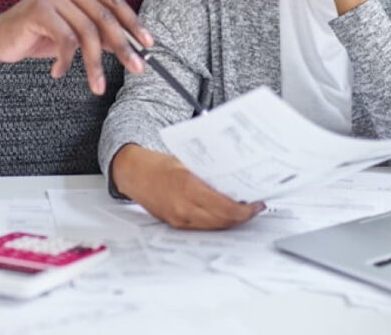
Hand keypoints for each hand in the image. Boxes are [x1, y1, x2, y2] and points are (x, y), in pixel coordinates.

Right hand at [0, 0, 151, 93]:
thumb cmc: (37, 36)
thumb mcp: (73, 34)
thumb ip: (98, 33)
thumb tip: (131, 46)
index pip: (114, 1)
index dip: (133, 23)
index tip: (148, 44)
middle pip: (105, 16)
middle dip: (123, 46)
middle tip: (136, 68)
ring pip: (87, 31)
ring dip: (94, 64)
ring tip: (96, 86)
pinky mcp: (39, 9)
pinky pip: (65, 40)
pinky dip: (66, 61)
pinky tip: (58, 72)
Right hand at [111, 144, 264, 228]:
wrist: (134, 174)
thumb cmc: (158, 164)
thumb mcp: (187, 161)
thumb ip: (209, 173)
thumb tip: (235, 180)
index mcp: (188, 187)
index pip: (225, 207)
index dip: (245, 209)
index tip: (256, 204)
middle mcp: (183, 207)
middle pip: (223, 221)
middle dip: (242, 216)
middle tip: (254, 208)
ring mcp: (179, 219)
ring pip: (214, 227)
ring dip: (231, 221)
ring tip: (243, 211)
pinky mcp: (176, 224)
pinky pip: (203, 228)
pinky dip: (217, 222)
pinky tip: (224, 214)